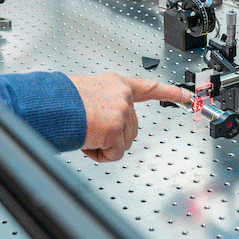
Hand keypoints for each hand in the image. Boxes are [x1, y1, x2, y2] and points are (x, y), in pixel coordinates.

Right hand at [68, 74, 189, 161]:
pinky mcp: (115, 129)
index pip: (150, 88)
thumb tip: (107, 124)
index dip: (171, 92)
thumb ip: (106, 104)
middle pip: (131, 129)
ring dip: (104, 145)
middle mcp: (122, 96)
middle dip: (112, 135)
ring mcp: (121, 112)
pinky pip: (114, 154)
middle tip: (90, 128)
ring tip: (86, 132)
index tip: (188, 97)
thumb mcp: (89, 93)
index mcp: (116, 84)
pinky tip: (87, 141)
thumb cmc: (61, 101)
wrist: (50, 106)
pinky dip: (99, 154)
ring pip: (123, 143)